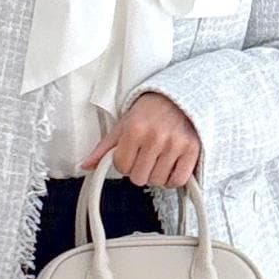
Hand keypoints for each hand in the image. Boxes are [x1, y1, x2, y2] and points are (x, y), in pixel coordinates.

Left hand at [79, 90, 201, 187]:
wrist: (178, 97)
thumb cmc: (149, 111)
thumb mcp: (123, 126)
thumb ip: (104, 148)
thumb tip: (86, 165)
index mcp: (135, 129)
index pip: (122, 167)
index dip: (124, 164)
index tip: (130, 155)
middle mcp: (155, 137)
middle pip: (139, 178)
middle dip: (139, 170)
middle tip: (144, 157)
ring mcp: (175, 144)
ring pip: (157, 181)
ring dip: (156, 174)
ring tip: (158, 158)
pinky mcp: (192, 150)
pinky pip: (177, 180)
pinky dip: (173, 179)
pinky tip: (170, 166)